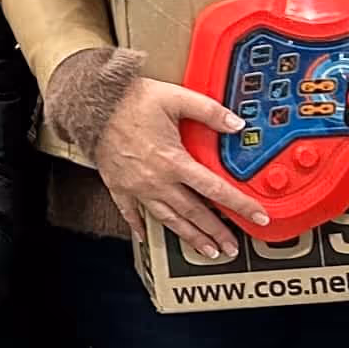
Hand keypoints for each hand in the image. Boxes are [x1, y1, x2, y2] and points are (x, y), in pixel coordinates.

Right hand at [93, 73, 270, 264]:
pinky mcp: (117, 186)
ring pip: (168, 219)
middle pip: (193, 213)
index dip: (239, 205)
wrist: (92, 104)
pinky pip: (129, 212)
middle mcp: (157, 180)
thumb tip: (236, 124)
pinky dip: (138, 226)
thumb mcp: (175, 98)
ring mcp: (136, 187)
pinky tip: (146, 236)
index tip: (257, 216)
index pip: (214, 189)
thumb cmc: (130, 100)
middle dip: (215, 233)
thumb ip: (209, 111)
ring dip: (189, 236)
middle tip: (231, 247)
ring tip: (205, 250)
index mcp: (174, 161)